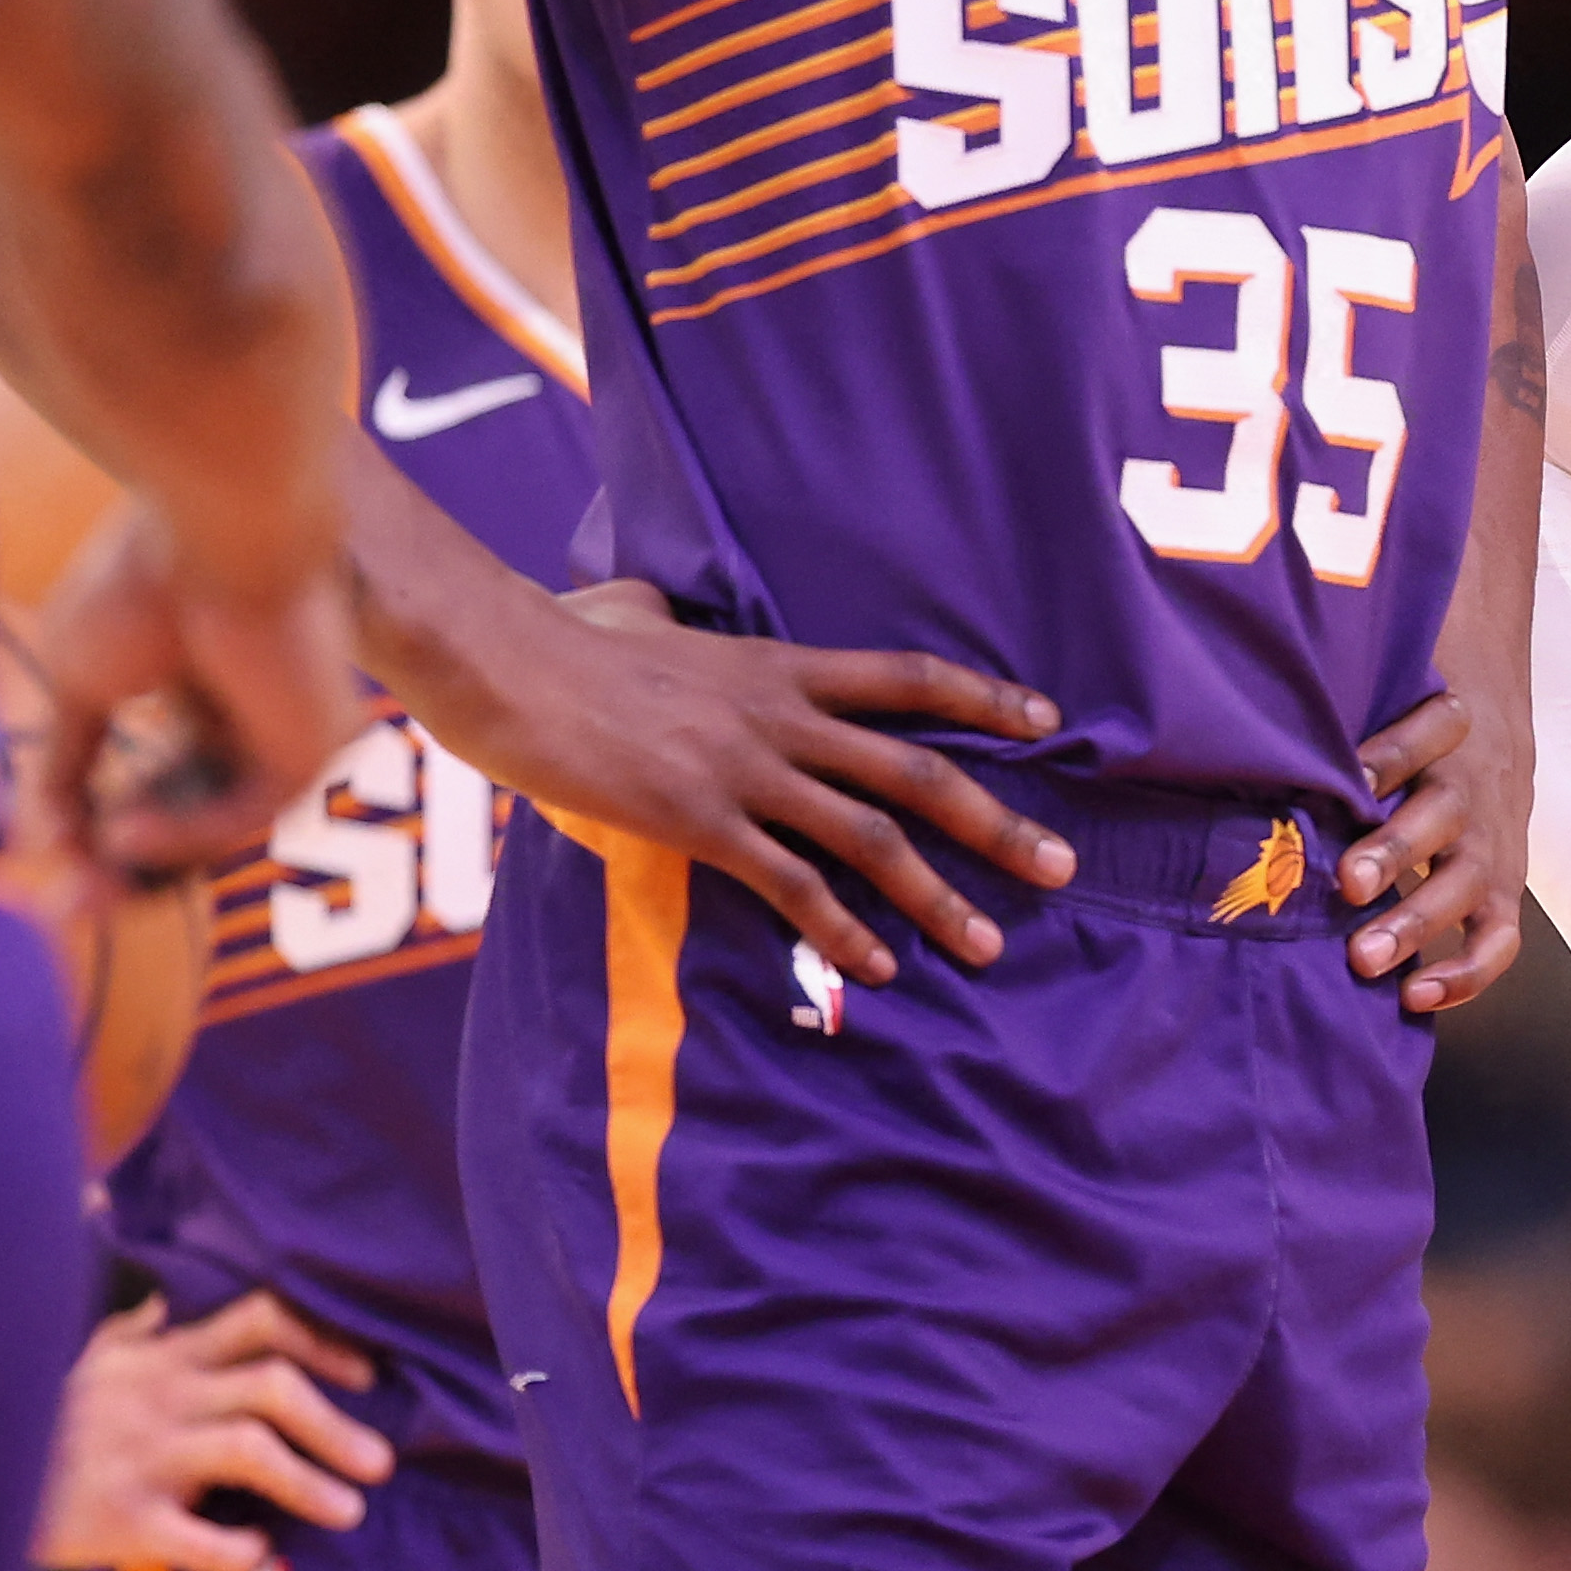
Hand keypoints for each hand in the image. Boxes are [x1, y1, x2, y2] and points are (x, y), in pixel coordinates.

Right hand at [27, 506, 368, 883]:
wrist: (215, 524)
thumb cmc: (146, 578)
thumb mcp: (84, 682)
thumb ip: (68, 762)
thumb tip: (36, 838)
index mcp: (210, 691)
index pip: (164, 788)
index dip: (103, 834)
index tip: (47, 869)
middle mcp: (258, 717)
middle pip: (193, 821)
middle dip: (123, 869)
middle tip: (62, 908)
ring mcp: (294, 732)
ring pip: (217, 828)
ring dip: (145, 864)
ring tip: (77, 886)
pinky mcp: (317, 745)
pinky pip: (243, 813)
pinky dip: (182, 832)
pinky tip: (122, 831)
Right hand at [34, 1291, 392, 1570]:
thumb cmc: (43, 1420)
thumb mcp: (94, 1359)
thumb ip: (144, 1329)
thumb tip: (179, 1300)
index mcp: (164, 1357)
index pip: (262, 1320)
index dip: (324, 1342)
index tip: (368, 1373)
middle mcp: (161, 1397)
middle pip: (272, 1387)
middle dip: (335, 1423)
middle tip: (382, 1460)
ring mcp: (141, 1457)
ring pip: (247, 1451)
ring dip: (310, 1481)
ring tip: (352, 1509)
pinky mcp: (117, 1520)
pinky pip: (193, 1534)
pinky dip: (236, 1547)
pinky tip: (261, 1555)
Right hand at [427, 578, 1078, 989]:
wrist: (507, 662)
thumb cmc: (562, 634)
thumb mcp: (633, 610)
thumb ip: (661, 613)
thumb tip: (644, 602)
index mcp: (779, 664)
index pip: (908, 676)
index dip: (983, 700)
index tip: (1047, 723)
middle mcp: (782, 717)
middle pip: (916, 769)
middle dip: (996, 821)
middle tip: (1062, 864)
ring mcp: (745, 770)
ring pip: (870, 837)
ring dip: (937, 896)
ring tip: (991, 942)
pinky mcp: (698, 821)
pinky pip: (789, 884)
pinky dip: (840, 930)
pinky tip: (876, 968)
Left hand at [1337, 688, 1526, 1013]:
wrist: (1495, 731)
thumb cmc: (1413, 725)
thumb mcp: (1392, 701)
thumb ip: (1343, 717)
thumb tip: (1256, 735)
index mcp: (1446, 728)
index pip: (1427, 732)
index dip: (1392, 755)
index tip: (1347, 775)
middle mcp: (1471, 787)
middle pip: (1444, 814)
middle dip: (1397, 852)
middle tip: (1349, 885)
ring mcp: (1493, 842)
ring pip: (1467, 882)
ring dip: (1417, 923)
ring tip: (1366, 959)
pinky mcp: (1503, 887)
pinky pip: (1499, 937)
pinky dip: (1466, 973)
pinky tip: (1416, 995)